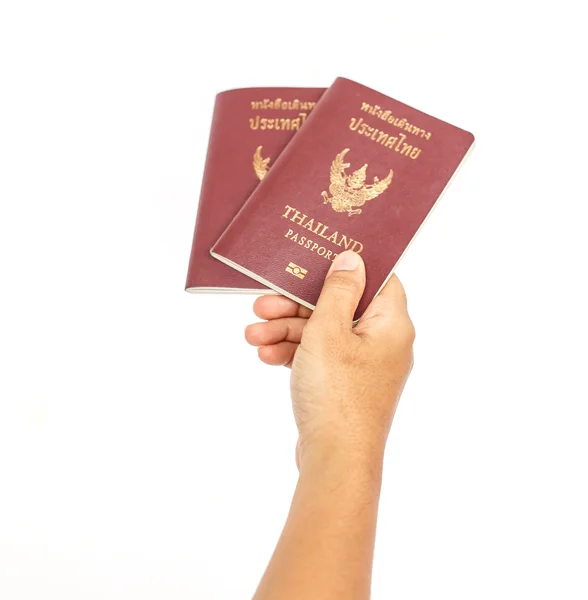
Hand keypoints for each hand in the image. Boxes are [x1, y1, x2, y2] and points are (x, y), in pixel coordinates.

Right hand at [245, 250, 414, 468]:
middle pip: (339, 307)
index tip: (315, 258)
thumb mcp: (329, 331)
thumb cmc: (337, 394)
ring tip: (252, 335)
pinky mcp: (345, 385)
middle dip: (296, 306)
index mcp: (391, 324)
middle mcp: (382, 343)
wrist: (335, 462)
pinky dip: (294, 354)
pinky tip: (265, 355)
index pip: (377, 279)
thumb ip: (338, 290)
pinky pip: (320, 359)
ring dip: (286, 331)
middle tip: (262, 303)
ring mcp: (363, 366)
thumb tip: (352, 257)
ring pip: (323, 334)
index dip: (346, 266)